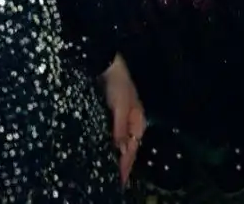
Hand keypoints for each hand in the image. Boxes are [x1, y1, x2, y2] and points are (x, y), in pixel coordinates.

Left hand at [101, 54, 145, 185]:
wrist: (107, 63)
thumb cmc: (117, 84)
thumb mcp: (119, 107)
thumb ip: (119, 128)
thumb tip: (120, 150)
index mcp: (138, 121)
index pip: (133, 147)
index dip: (127, 164)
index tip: (121, 179)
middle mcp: (133, 121)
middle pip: (129, 146)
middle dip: (123, 162)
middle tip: (117, 178)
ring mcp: (123, 116)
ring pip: (122, 140)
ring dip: (117, 152)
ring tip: (111, 167)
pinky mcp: (113, 111)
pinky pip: (114, 131)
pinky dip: (111, 141)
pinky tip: (106, 147)